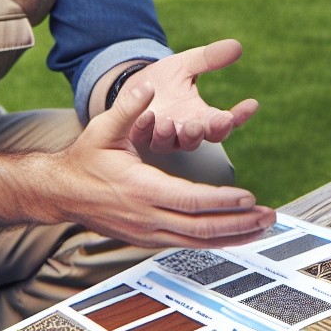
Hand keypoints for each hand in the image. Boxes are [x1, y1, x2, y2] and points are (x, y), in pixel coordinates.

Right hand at [52, 80, 274, 246]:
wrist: (61, 193)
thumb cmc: (84, 159)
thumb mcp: (102, 128)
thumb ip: (127, 108)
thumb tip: (146, 86)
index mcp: (140, 189)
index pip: (190, 201)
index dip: (222, 202)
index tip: (249, 198)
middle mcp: (146, 217)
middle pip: (200, 228)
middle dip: (238, 224)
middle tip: (269, 217)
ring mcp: (146, 233)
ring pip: (196, 242)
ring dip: (231, 236)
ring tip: (261, 228)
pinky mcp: (147, 239)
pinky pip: (186, 244)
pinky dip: (213, 241)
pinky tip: (233, 236)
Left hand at [122, 40, 257, 154]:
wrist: (132, 83)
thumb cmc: (165, 78)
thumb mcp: (186, 64)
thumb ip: (209, 58)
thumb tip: (237, 46)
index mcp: (202, 116)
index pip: (227, 122)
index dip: (240, 116)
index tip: (252, 103)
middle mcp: (185, 130)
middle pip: (202, 138)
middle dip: (210, 130)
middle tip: (218, 121)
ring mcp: (163, 136)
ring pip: (171, 143)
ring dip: (173, 134)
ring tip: (172, 121)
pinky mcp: (140, 134)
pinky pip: (143, 135)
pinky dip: (145, 127)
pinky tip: (148, 115)